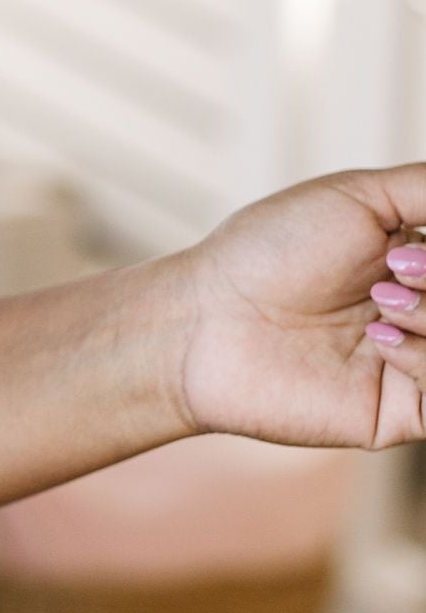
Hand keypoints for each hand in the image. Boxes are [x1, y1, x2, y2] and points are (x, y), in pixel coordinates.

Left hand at [170, 166, 425, 449]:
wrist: (207, 320)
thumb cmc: (271, 251)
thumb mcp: (361, 197)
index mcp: (421, 264)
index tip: (407, 249)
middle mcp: (424, 314)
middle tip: (396, 266)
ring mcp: (416, 367)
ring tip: (383, 299)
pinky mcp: (401, 414)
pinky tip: (379, 339)